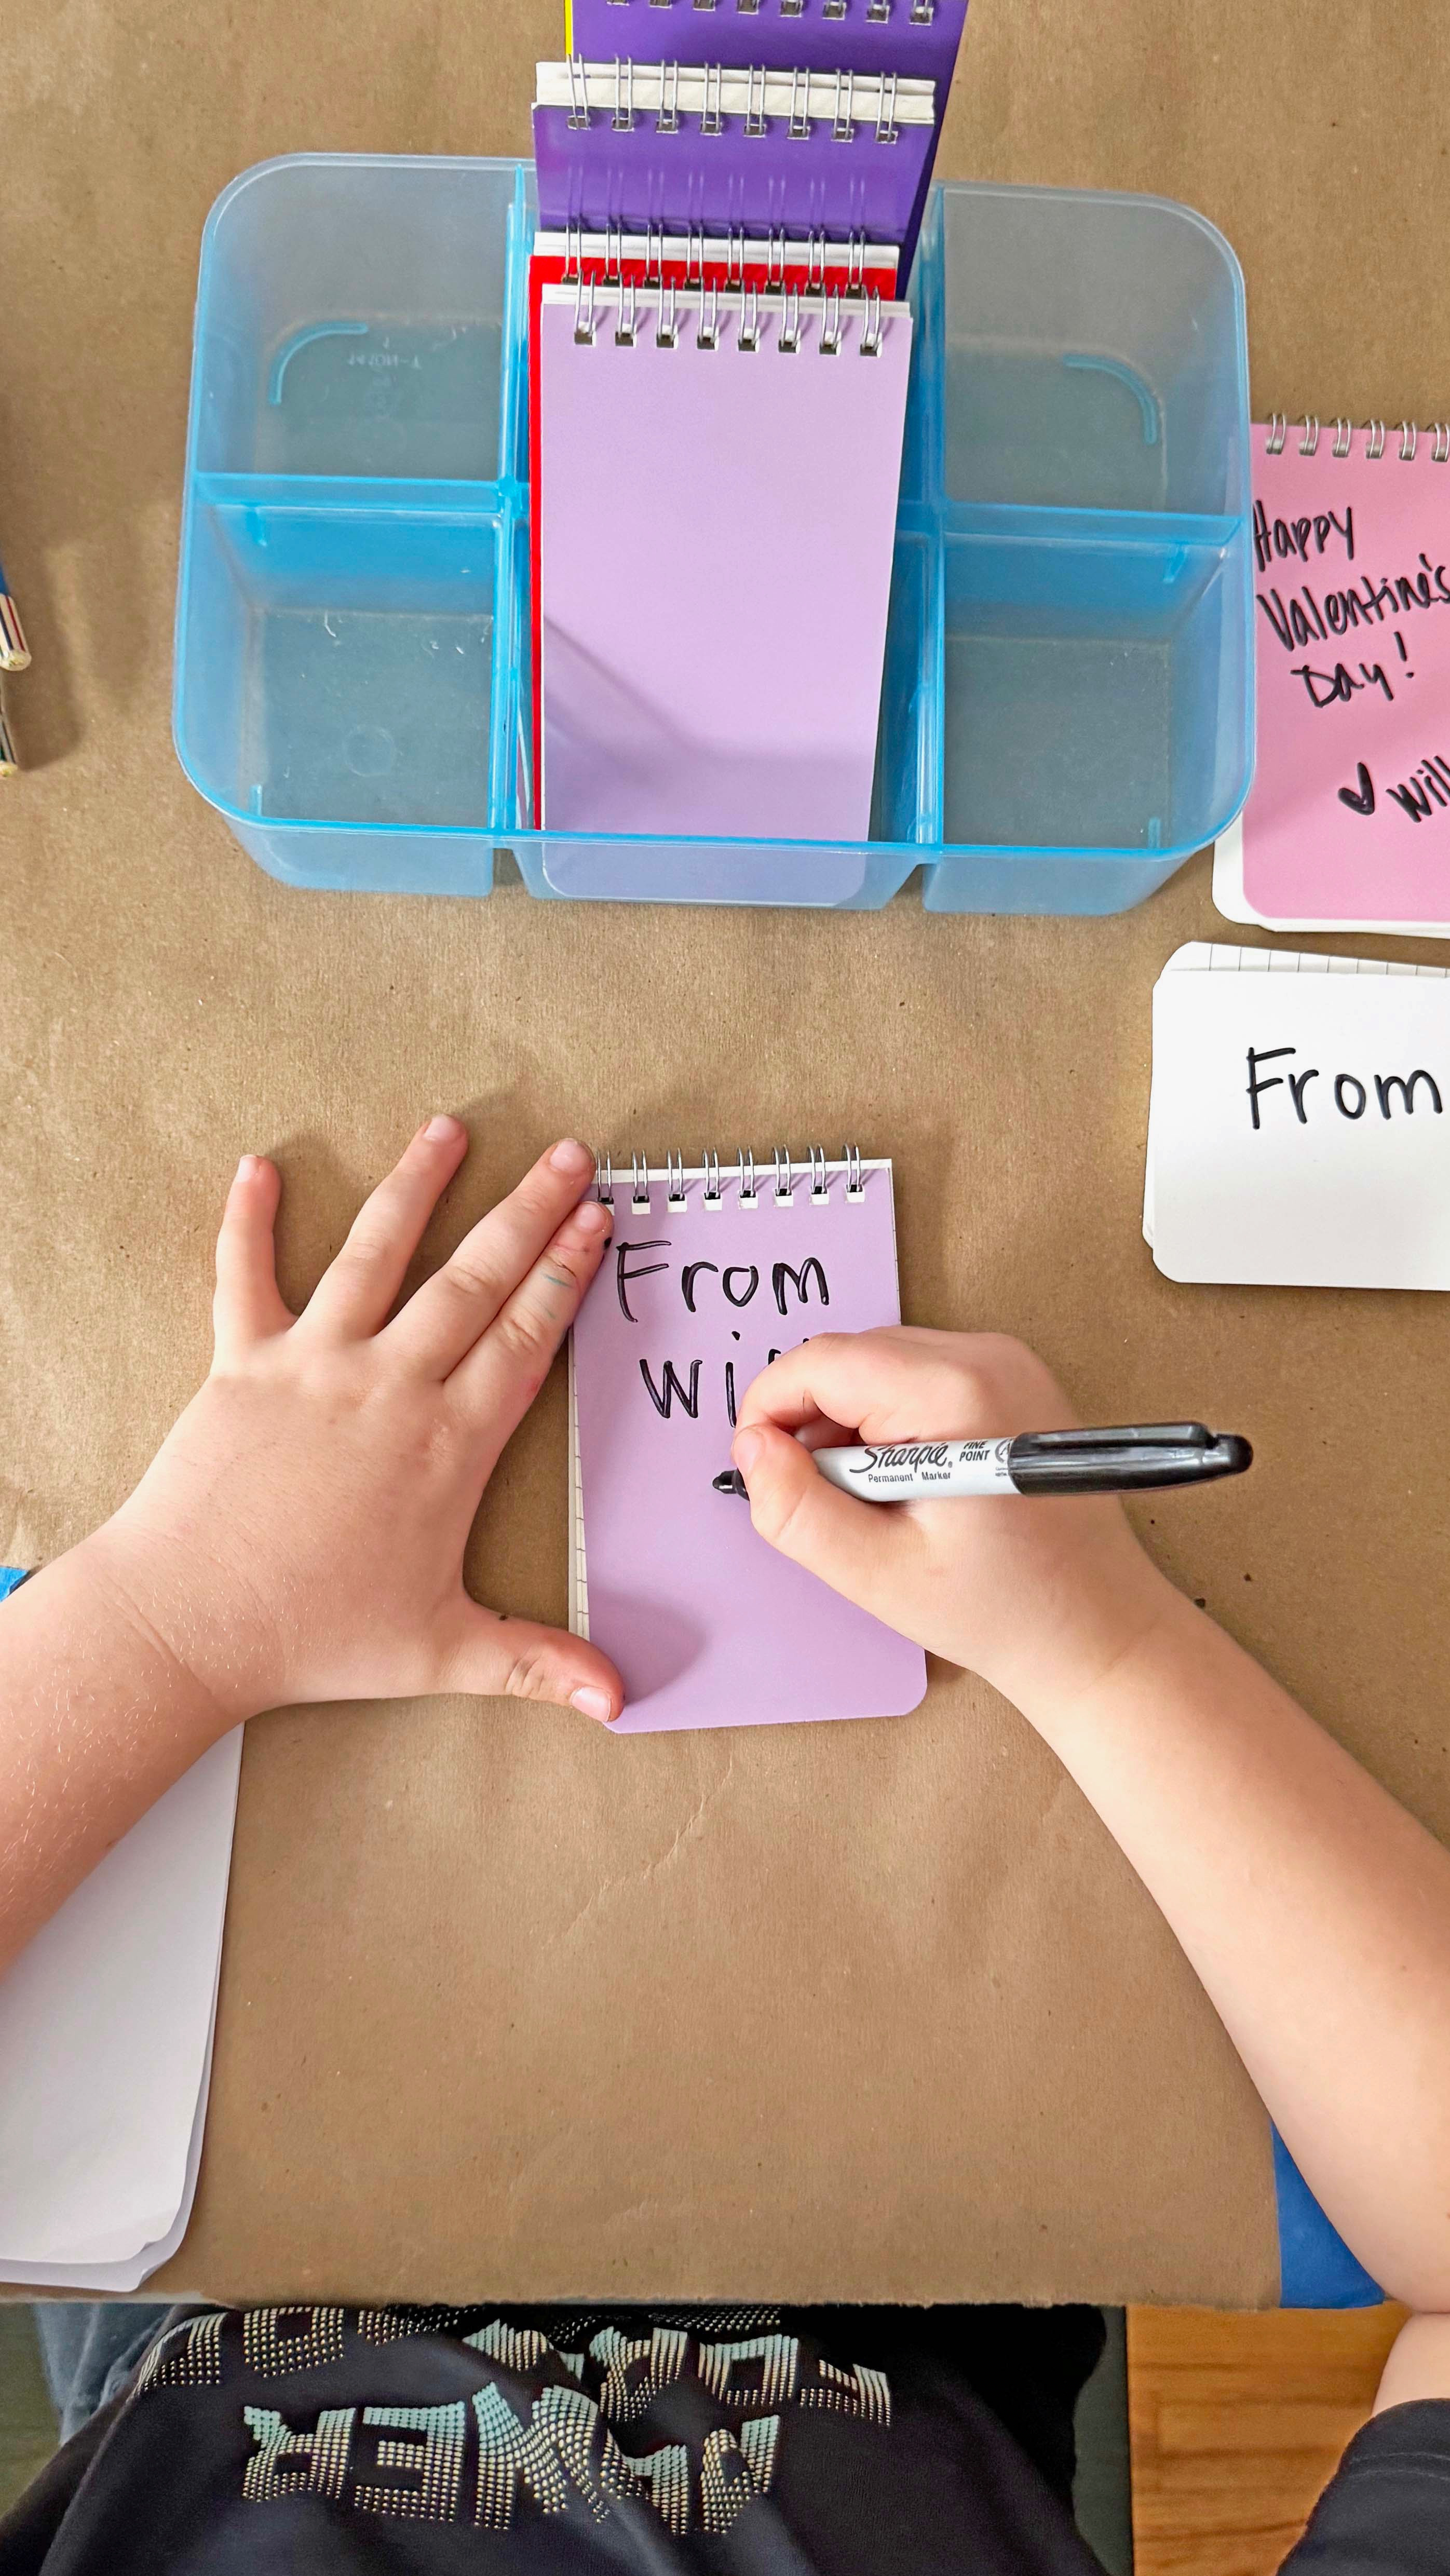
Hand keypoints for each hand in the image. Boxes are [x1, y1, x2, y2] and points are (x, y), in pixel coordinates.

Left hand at [79, 1120, 624, 1728]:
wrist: (190, 1622)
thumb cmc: (313, 1638)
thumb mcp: (440, 1651)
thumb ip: (534, 1663)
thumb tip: (618, 1700)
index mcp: (447, 1443)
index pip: (527, 1338)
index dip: (568, 1275)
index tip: (597, 1222)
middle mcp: (389, 1386)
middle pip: (474, 1280)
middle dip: (528, 1212)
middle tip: (569, 1156)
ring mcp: (313, 1366)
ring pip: (375, 1255)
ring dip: (415, 1187)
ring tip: (447, 1129)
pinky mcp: (240, 1364)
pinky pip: (243, 1277)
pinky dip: (246, 1221)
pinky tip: (256, 1167)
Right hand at [732, 1327, 1170, 1708]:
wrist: (1099, 1630)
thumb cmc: (1002, 1610)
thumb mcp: (877, 1574)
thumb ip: (796, 1510)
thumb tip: (752, 1448)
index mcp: (956, 1391)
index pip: (822, 1360)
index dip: (771, 1410)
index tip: (762, 1471)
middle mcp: (987, 1356)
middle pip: (849, 1356)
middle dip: (813, 1423)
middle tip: (828, 1504)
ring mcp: (1007, 1361)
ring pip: (877, 1365)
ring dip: (851, 1426)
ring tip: (875, 1504)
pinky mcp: (1013, 1379)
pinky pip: (916, 1377)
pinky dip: (889, 1423)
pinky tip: (908, 1486)